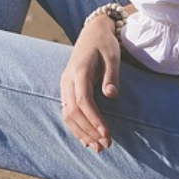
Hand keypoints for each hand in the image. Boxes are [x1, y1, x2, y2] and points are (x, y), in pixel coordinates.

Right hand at [60, 11, 123, 153]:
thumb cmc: (105, 43)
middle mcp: (67, 80)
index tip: (107, 135)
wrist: (93, 31)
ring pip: (67, 114)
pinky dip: (75, 127)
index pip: (84, 102)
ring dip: (81, 133)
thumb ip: (112, 75)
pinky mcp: (67, 89)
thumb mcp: (113, 55)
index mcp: (79, 71)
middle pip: (73, 112)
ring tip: (97, 147)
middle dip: (89, 131)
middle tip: (106, 146)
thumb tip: (111, 94)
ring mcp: (65, 84)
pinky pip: (67, 111)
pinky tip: (86, 139)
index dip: (95, 120)